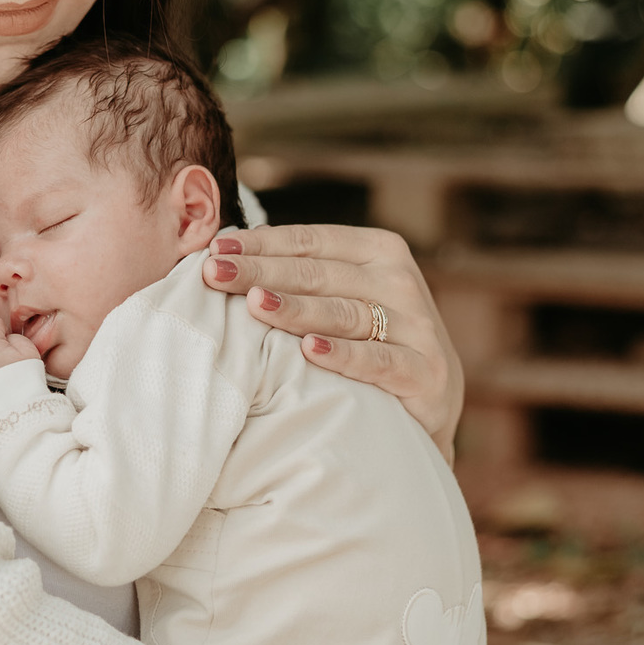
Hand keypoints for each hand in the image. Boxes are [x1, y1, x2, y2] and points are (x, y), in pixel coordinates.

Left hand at [203, 223, 462, 458]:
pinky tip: (310, 350)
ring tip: (253, 303)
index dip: (262, 243)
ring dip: (296, 308)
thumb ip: (299, 274)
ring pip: (344, 313)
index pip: (310, 241)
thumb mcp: (340, 297)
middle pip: (318, 273)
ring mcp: (417, 325)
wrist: (428, 403)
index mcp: (377, 250)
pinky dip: (344, 355)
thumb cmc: (368, 340)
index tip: (216, 249)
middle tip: (214, 274)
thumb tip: (227, 253)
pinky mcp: (426, 371)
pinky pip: (379, 360)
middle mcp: (399, 280)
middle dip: (262, 272)